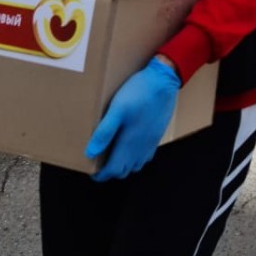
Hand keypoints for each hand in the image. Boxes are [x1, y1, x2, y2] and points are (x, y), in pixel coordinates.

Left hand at [86, 57, 180, 181]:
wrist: (164, 80)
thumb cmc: (139, 92)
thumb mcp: (117, 108)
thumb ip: (104, 131)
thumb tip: (90, 153)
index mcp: (130, 143)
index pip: (114, 170)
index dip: (101, 175)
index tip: (92, 172)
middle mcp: (142, 147)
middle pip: (125, 170)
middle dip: (111, 171)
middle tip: (100, 163)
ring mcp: (152, 141)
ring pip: (137, 164)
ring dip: (124, 165)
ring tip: (114, 155)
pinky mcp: (158, 134)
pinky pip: (146, 155)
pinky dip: (136, 158)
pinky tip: (131, 145)